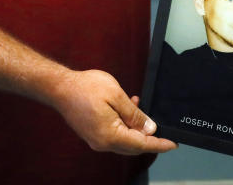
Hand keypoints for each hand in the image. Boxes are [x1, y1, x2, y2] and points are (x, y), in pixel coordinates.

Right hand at [50, 69, 176, 154]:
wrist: (59, 87)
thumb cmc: (85, 88)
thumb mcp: (116, 95)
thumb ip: (135, 114)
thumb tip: (150, 128)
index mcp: (110, 135)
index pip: (142, 144)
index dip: (159, 144)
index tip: (173, 144)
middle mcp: (102, 143)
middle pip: (133, 146)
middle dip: (148, 137)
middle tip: (161, 128)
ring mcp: (96, 140)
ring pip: (124, 140)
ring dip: (135, 128)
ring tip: (139, 107)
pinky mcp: (92, 134)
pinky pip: (114, 135)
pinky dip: (124, 126)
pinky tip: (125, 110)